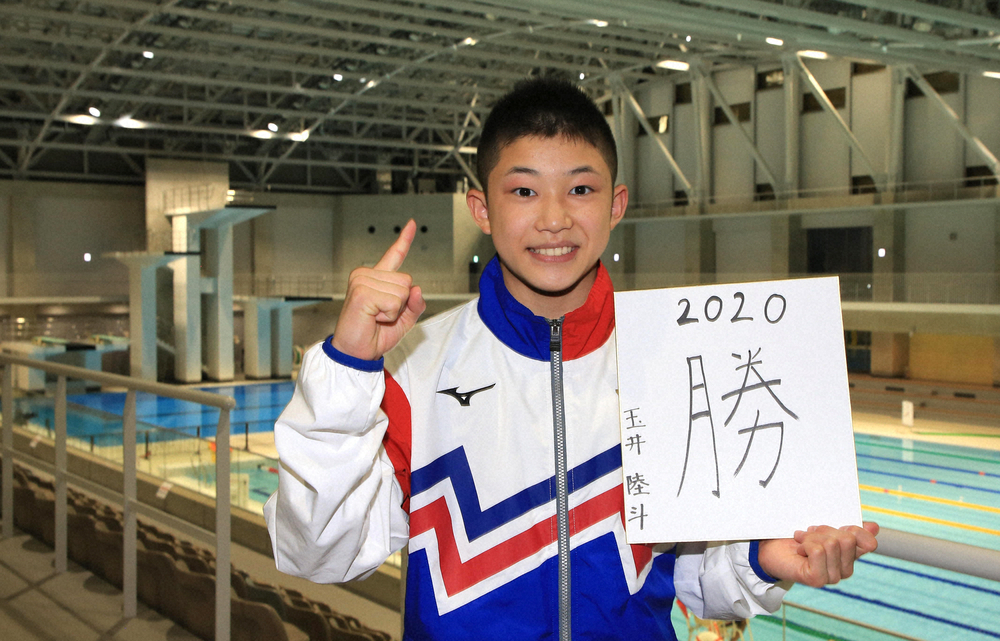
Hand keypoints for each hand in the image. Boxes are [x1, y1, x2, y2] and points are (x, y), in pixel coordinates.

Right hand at [331, 220, 425, 360]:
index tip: (412, 223)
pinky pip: (393, 302)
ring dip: (394, 311)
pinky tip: (372, 317)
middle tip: (380, 315)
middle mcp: (367, 275)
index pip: (394, 255)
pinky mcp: (361, 292)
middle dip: (401, 304)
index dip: (404, 240)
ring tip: (375, 317)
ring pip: (402, 292)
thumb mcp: (404, 320)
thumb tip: (418, 289)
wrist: (357, 353)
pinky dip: (388, 315)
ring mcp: (362, 281)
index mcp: (377, 279)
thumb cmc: (375, 336)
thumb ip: (415, 304)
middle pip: (407, 281)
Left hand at [757, 521, 878, 587]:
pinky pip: (818, 551)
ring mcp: (832, 577)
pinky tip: (799, 549)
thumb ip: (849, 529)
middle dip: (825, 530)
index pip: (868, 542)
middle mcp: (845, 570)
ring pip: (831, 543)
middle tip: (810, 533)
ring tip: (801, 541)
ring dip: (812, 537)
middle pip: (848, 539)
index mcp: (851, 556)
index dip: (854, 529)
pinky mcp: (817, 579)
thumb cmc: (798, 537)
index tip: (837, 525)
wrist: (770, 548)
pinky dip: (805, 544)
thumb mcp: (825, 528)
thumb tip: (874, 528)